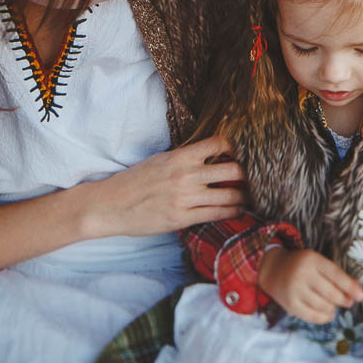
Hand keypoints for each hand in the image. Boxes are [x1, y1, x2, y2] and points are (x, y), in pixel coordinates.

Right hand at [81, 136, 245, 237]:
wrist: (110, 205)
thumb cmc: (135, 181)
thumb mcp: (160, 160)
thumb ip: (185, 157)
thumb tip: (211, 155)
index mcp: (180, 156)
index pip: (219, 144)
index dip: (235, 148)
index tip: (240, 154)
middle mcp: (186, 175)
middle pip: (233, 171)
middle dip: (246, 175)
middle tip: (252, 177)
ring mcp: (185, 198)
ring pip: (230, 195)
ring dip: (243, 196)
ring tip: (248, 196)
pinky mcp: (182, 218)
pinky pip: (217, 214)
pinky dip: (232, 212)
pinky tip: (237, 210)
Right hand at [258, 248, 362, 323]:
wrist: (272, 269)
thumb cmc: (301, 265)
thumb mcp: (318, 262)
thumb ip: (336, 274)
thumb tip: (357, 290)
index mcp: (312, 259)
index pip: (336, 275)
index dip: (350, 287)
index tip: (361, 296)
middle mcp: (302, 274)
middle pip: (331, 293)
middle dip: (344, 300)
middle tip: (348, 302)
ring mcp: (295, 290)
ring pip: (322, 306)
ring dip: (333, 309)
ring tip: (335, 306)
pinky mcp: (290, 305)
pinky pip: (311, 316)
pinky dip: (324, 317)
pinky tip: (329, 314)